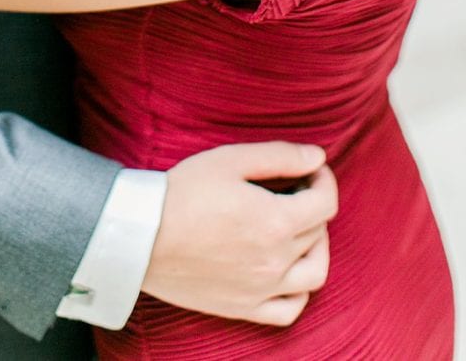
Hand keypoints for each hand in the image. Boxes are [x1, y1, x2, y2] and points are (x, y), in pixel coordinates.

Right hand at [142, 142, 337, 326]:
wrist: (139, 235)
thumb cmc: (180, 193)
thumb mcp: (227, 160)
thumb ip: (278, 156)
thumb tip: (318, 156)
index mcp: (276, 221)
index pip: (325, 203)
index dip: (324, 180)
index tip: (312, 170)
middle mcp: (277, 259)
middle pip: (317, 232)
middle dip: (312, 205)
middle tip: (292, 190)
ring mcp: (263, 288)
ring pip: (315, 273)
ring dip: (316, 249)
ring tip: (297, 232)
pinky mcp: (245, 307)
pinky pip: (290, 309)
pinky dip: (298, 292)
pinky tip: (286, 273)